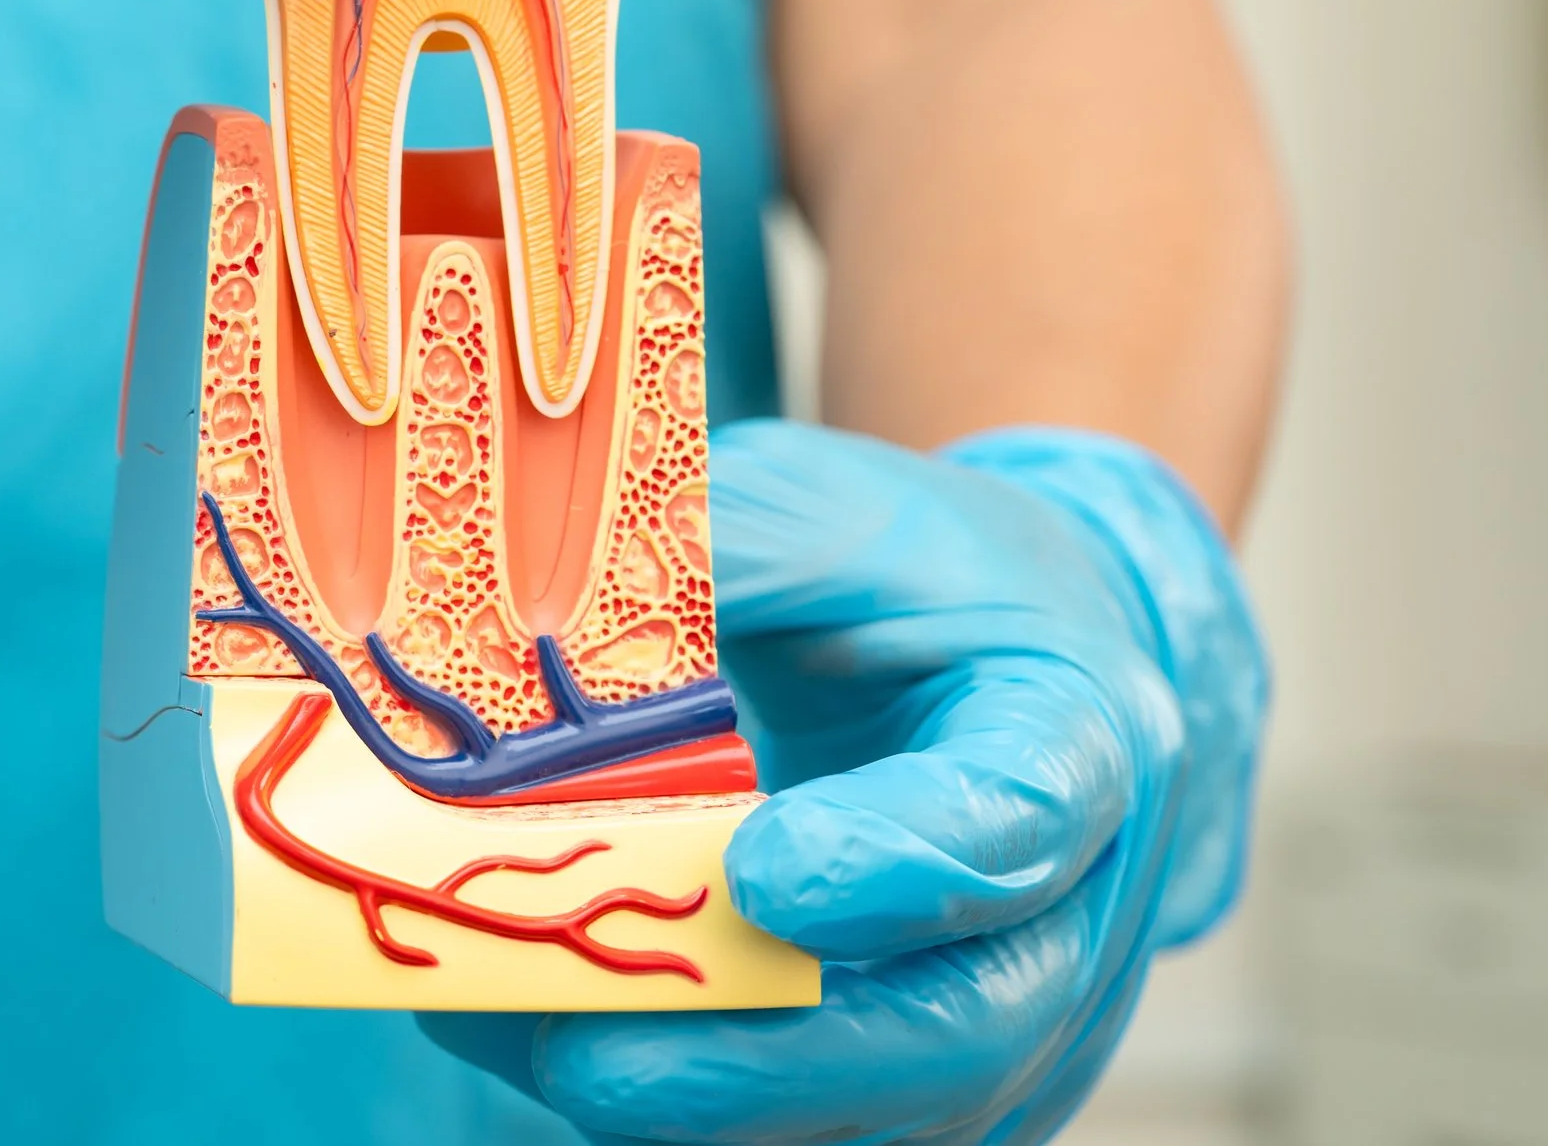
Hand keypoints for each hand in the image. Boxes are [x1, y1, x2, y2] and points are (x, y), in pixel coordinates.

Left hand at [423, 420, 1267, 1143]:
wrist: (993, 648)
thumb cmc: (904, 576)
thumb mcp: (820, 512)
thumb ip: (714, 559)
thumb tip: (536, 619)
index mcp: (1072, 728)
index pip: (1021, 815)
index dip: (897, 862)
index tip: (761, 875)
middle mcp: (1072, 903)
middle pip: (966, 1028)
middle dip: (772, 1061)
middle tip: (592, 1053)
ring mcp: (1012, 1017)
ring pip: (886, 1115)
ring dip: (704, 1102)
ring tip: (522, 1043)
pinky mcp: (927, 1083)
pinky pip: (818, 1132)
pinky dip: (686, 1105)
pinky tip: (535, 1043)